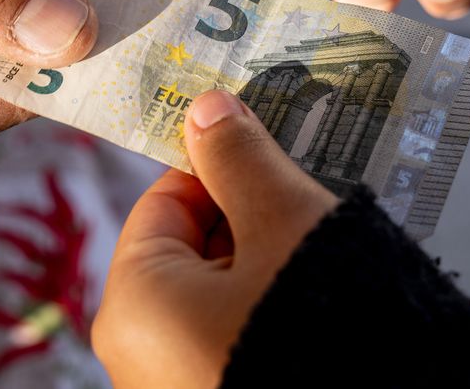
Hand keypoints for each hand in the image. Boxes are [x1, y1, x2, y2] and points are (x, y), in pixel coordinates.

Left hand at [93, 90, 337, 387]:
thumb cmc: (317, 324)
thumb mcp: (285, 223)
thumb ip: (241, 159)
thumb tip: (207, 107)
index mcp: (133, 301)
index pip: (166, 201)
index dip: (219, 160)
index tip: (272, 134)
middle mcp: (141, 354)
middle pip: (196, 250)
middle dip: (256, 212)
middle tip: (316, 183)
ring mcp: (182, 384)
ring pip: (226, 295)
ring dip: (277, 259)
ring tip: (336, 236)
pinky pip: (242, 335)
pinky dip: (280, 305)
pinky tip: (334, 290)